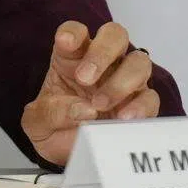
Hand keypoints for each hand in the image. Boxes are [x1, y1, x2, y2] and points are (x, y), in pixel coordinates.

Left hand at [21, 21, 159, 166]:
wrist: (67, 156)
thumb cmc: (52, 126)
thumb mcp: (37, 121)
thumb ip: (51, 112)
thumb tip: (83, 110)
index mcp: (72, 56)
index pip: (76, 32)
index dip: (72, 32)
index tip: (65, 42)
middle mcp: (102, 63)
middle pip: (115, 35)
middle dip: (102, 52)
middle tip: (84, 77)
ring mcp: (125, 81)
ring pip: (139, 62)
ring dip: (121, 80)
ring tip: (100, 104)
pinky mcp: (140, 105)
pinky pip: (150, 98)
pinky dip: (139, 106)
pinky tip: (123, 118)